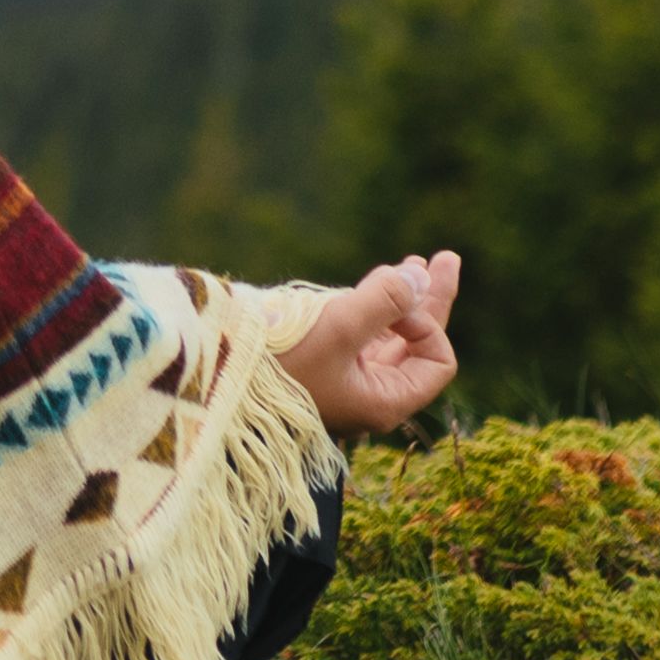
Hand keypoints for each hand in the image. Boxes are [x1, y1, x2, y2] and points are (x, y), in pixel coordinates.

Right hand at [273, 251, 462, 437]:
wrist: (213, 375)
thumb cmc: (279, 360)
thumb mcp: (339, 327)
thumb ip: (386, 300)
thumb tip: (420, 275)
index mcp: (382, 402)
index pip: (436, 361)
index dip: (425, 324)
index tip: (392, 304)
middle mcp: (368, 395)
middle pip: (416, 345)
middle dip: (429, 299)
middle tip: (446, 258)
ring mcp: (344, 379)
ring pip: (388, 335)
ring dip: (402, 297)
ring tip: (413, 261)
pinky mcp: (320, 361)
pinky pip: (359, 333)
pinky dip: (371, 305)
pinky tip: (375, 280)